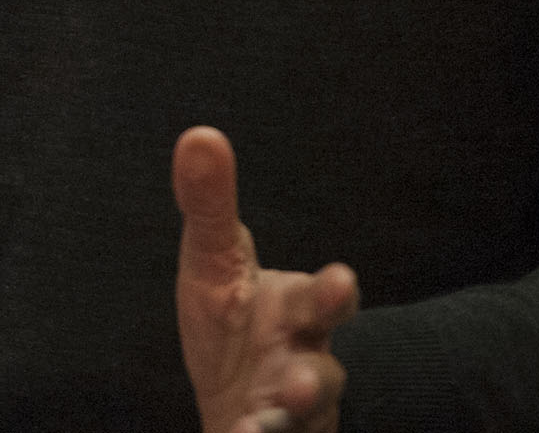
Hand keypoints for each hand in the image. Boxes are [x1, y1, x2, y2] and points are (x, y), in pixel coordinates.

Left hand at [173, 126, 357, 432]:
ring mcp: (296, 416)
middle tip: (299, 385)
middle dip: (316, 379)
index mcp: (298, 311)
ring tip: (261, 424)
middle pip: (324, 373)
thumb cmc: (231, 323)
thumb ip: (210, 206)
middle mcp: (306, 364)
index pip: (324, 300)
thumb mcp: (213, 263)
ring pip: (303, 422)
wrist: (238, 402)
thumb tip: (199, 134)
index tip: (339, 280)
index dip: (334, 293)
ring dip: (286, 421)